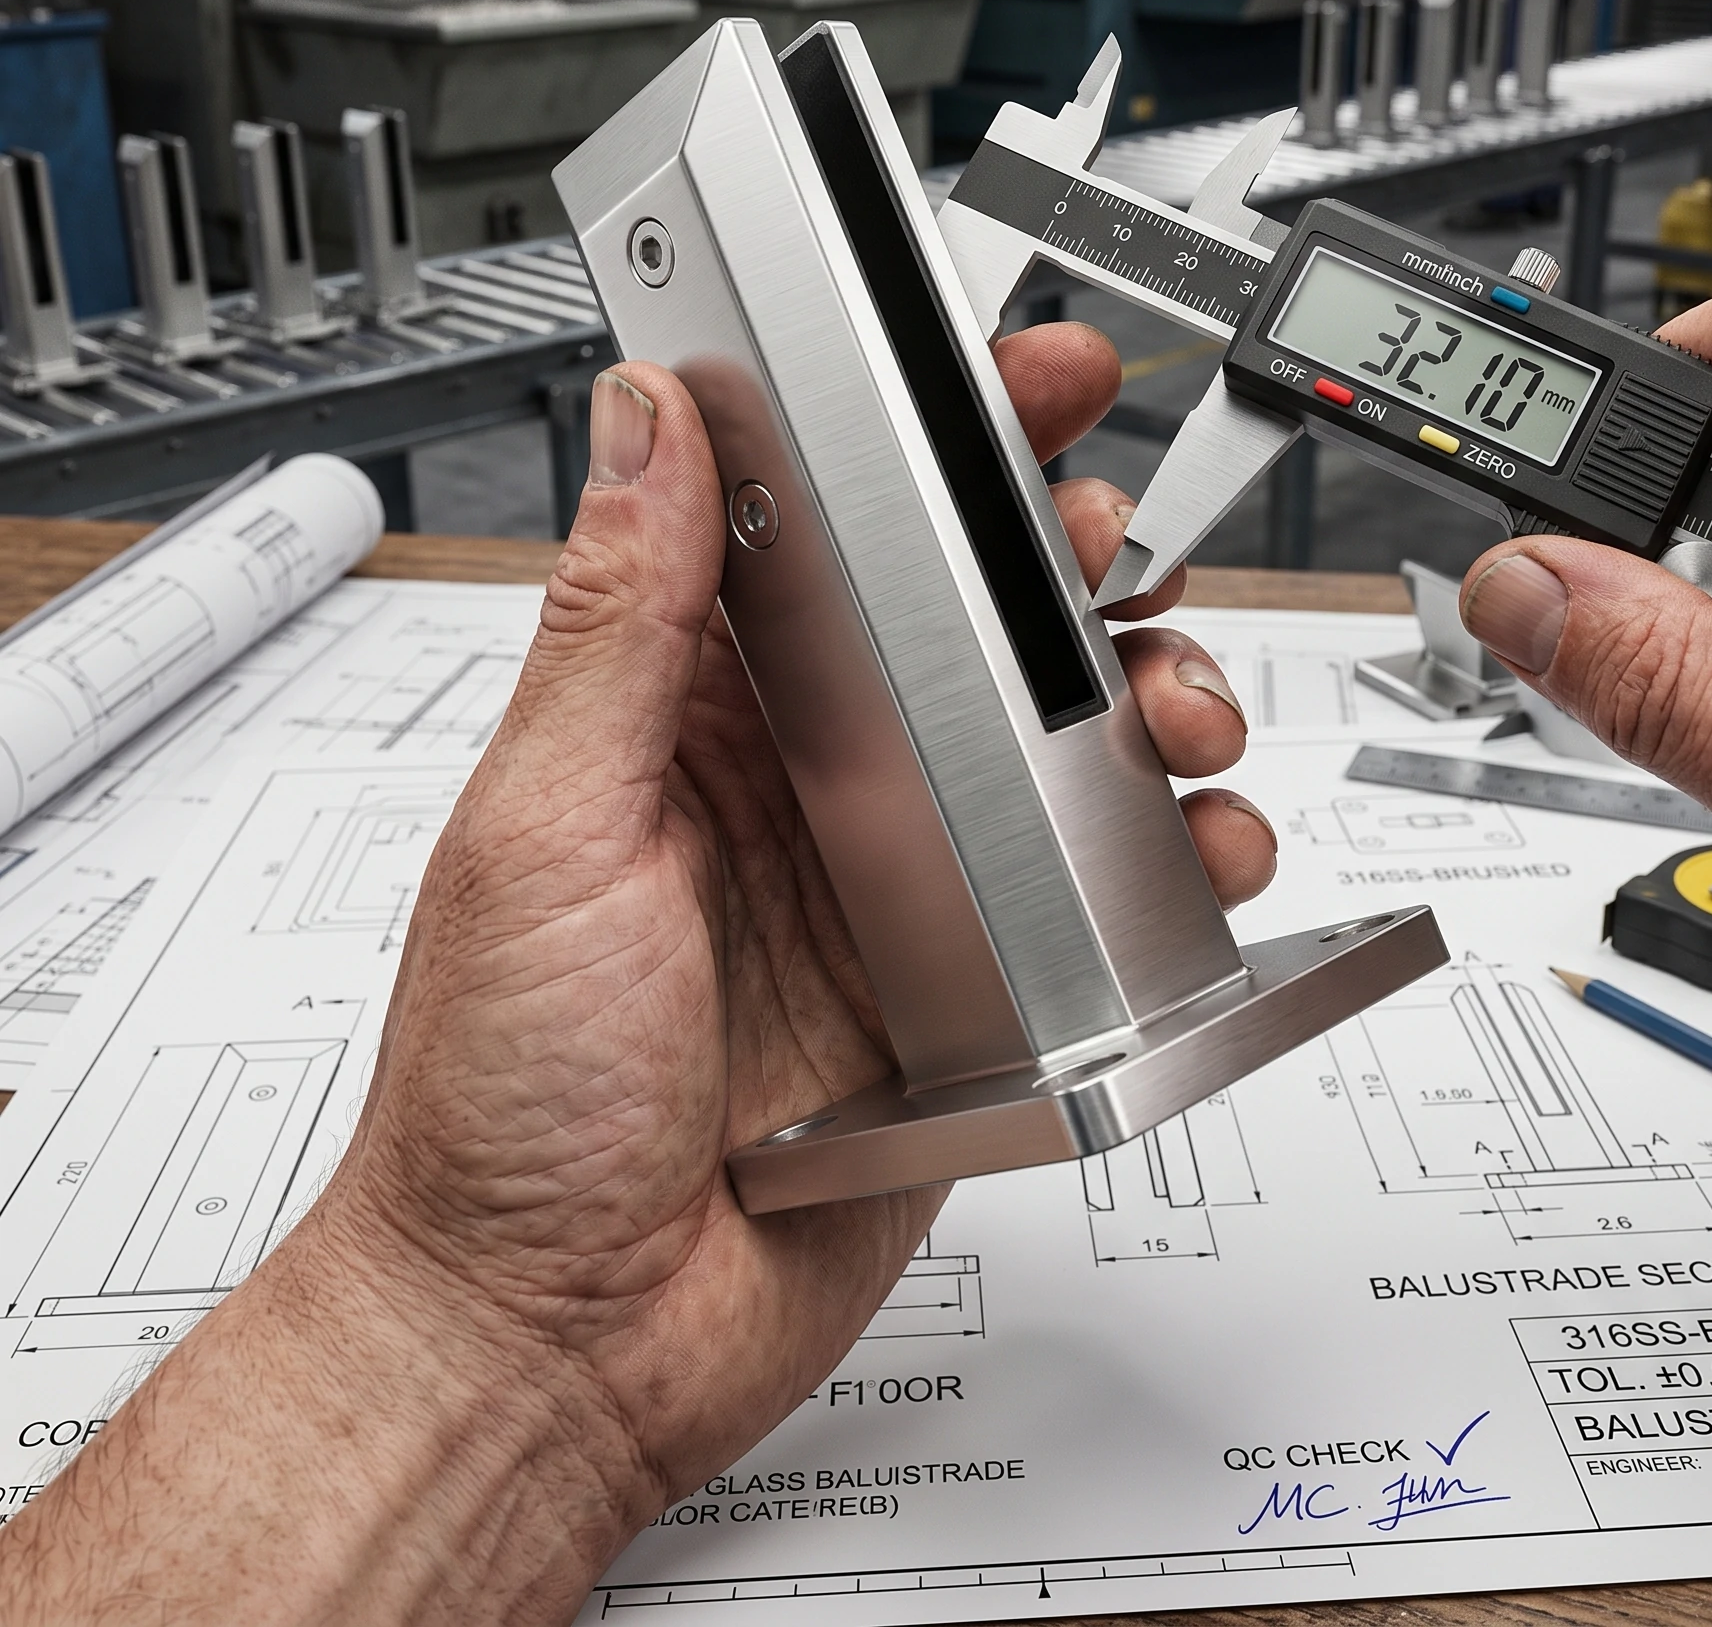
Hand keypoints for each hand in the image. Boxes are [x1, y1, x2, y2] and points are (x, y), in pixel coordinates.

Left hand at [0, 326, 1275, 1624]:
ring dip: (1140, 701)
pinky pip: (1096, 904)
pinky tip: (1190, 850)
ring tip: (1168, 705)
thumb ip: (619, 626)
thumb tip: (645, 422)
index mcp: (691, 718)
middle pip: (965, 626)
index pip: (818, 529)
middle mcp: (804, 787)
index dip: (918, 442)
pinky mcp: (966, 995)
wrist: (560, 1344)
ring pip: (1054, 752)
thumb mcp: (547, 834)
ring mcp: (893, 889)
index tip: (1004, 384)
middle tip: (1112, 544)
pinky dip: (1171, 866)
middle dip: (1064, 562)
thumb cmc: (504, 1108)